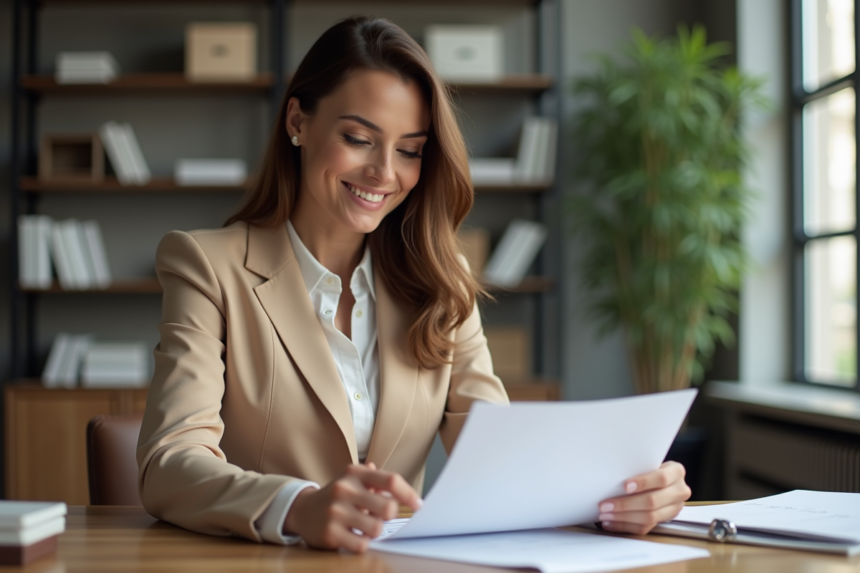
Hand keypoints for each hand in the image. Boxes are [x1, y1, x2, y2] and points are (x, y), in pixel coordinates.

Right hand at [284, 462, 422, 552]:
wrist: (302, 510)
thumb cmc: (337, 496)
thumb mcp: (353, 480)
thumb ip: (378, 480)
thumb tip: (406, 491)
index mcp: (355, 473)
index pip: (391, 480)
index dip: (409, 494)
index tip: (418, 505)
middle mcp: (345, 489)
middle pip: (388, 508)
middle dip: (389, 516)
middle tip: (380, 517)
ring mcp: (336, 511)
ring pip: (377, 529)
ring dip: (375, 531)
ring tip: (365, 527)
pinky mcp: (330, 532)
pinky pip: (362, 545)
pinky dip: (363, 543)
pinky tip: (354, 536)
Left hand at [597, 461, 690, 534]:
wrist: (663, 478)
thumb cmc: (649, 467)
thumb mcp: (648, 461)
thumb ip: (637, 467)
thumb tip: (611, 476)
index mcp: (676, 472)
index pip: (661, 478)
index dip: (643, 482)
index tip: (625, 486)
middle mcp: (679, 491)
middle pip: (653, 501)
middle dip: (626, 504)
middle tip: (605, 505)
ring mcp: (674, 508)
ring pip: (649, 518)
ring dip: (623, 517)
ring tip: (605, 515)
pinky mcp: (665, 521)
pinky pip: (645, 528)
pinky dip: (625, 526)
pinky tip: (611, 523)